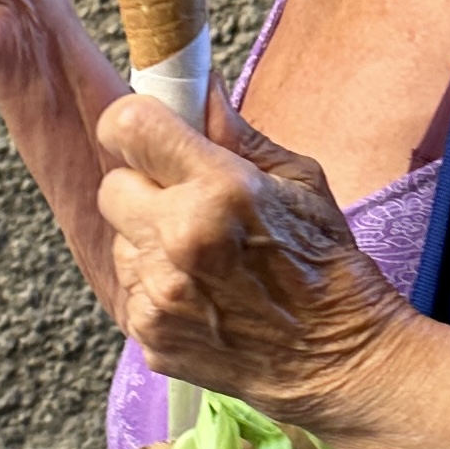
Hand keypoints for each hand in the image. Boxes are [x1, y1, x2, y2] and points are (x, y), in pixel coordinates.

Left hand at [95, 87, 410, 427]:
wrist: (337, 360)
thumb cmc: (327, 268)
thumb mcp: (300, 182)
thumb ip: (237, 134)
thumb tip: (199, 88)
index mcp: (220, 190)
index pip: (128, 126)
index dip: (133, 126)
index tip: (147, 136)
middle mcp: (179, 239)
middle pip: (112, 187)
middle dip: (144, 189)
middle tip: (187, 205)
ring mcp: (159, 292)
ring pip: (120, 242)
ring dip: (150, 243)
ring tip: (205, 260)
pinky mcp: (149, 334)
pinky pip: (131, 290)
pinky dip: (158, 288)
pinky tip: (204, 295)